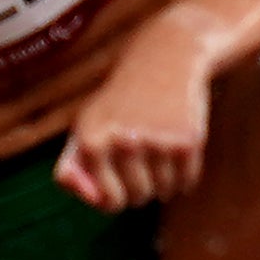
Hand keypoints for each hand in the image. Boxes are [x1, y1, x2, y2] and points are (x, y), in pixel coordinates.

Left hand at [50, 14, 220, 210]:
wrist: (167, 58)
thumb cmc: (120, 102)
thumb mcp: (86, 127)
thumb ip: (71, 170)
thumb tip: (92, 201)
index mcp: (91, 142)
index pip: (109, 201)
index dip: (117, 194)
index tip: (119, 174)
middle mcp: (122, 143)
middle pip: (138, 198)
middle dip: (142, 185)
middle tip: (143, 155)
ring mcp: (157, 142)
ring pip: (164, 192)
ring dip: (164, 179)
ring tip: (160, 147)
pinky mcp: (188, 141)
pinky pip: (187, 182)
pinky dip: (184, 174)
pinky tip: (177, 147)